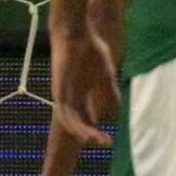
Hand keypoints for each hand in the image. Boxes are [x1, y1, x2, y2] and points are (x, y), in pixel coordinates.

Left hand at [51, 23, 118, 147]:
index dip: (96, 131)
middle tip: (107, 142)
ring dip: (83, 133)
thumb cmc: (90, 49)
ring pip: (70, 121)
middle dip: (92, 136)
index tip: (109, 140)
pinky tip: (84, 131)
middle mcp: (71, 98)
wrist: (76, 33)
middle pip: (79, 123)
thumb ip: (110, 92)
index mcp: (82, 95)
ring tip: (97, 140)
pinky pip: (63, 111)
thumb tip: (116, 110)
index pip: (86, 119)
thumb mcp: (106, 74)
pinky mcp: (59, 90)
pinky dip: (73, 123)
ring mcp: (64, 94)